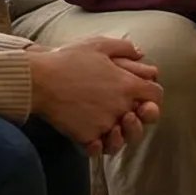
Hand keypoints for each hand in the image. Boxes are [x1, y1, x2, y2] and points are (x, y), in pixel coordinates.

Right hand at [28, 37, 160, 156]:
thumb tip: (141, 54)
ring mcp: (104, 123)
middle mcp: (120, 106)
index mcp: (127, 84)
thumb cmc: (67, 60)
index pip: (156, 95)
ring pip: (122, 138)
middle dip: (140, 117)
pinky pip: (99, 149)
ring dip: (119, 134)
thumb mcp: (98, 45)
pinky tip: (93, 139)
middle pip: (144, 121)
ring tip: (109, 127)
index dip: (152, 95)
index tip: (141, 96)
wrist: (39, 80)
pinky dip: (97, 146)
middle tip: (128, 113)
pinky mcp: (87, 136)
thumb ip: (124, 47)